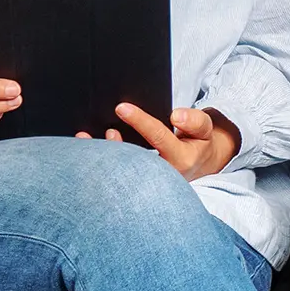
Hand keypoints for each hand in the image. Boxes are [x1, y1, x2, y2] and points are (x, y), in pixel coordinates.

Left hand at [79, 105, 238, 180]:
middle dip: (113, 144)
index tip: (121, 107)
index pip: (158, 137)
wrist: (199, 166)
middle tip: (93, 129)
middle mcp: (162, 174)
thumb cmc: (198, 144)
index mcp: (181, 158)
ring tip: (84, 137)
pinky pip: (116, 174)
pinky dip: (99, 163)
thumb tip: (177, 115)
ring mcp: (147, 182)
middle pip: (132, 158)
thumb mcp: (205, 130)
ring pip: (121, 169)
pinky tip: (86, 149)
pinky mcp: (135, 183)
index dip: (140, 121)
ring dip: (101, 155)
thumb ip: (195, 121)